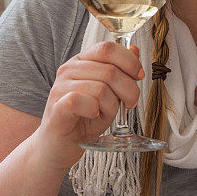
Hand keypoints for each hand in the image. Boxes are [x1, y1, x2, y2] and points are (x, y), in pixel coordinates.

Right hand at [35, 41, 143, 169]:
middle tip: (129, 104)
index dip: (129, 62)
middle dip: (129, 90)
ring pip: (101, 88)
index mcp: (81, 62)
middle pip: (110, 70)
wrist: (59, 147)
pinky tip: (93, 116)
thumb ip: (120, 73)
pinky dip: (95, 111)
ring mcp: (60, 87)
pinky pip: (85, 101)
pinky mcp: (57, 106)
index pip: (107, 48)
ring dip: (111, 106)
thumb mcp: (109, 94)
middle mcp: (68, 70)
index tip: (139, 77)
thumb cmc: (84, 120)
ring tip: (105, 114)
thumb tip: (134, 50)